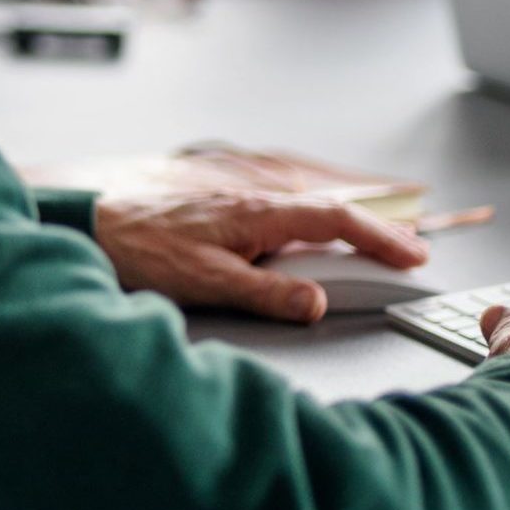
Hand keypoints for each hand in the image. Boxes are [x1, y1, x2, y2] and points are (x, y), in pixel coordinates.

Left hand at [93, 192, 426, 322]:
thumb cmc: (143, 249)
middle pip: (330, 213)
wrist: (95, 224)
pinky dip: (314, 226)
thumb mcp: (207, 282)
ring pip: (308, 211)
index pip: (335, 220)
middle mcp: (255, 203)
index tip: (413, 255)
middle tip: (412, 252)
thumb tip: (316, 306)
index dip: (380, 236)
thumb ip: (265, 294)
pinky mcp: (224, 213)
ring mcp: (240, 205)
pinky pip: (285, 215)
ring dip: (346, 226)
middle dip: (376, 230)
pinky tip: (314, 240)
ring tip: (378, 245)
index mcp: (259, 214)